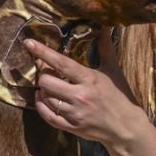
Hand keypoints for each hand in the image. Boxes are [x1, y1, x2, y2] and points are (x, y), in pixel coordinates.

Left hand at [27, 40, 148, 148]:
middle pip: (47, 82)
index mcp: (89, 79)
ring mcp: (75, 113)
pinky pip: (48, 116)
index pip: (61, 63)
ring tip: (48, 85)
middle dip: (43, 75)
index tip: (29, 43)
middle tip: (47, 72)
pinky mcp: (72, 127)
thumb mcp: (113, 70)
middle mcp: (80, 96)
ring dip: (42, 90)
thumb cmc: (120, 96)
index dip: (43, 52)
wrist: (126, 127)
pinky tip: (41, 98)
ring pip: (46, 98)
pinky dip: (40, 106)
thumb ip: (105, 48)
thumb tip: (104, 27)